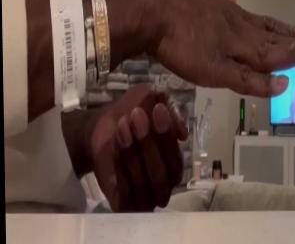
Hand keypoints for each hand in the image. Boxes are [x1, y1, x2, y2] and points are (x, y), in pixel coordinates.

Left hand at [89, 85, 187, 211]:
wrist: (100, 128)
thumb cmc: (132, 114)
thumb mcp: (154, 101)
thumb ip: (173, 113)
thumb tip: (183, 134)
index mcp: (174, 162)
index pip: (176, 156)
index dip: (168, 133)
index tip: (158, 109)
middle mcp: (164, 184)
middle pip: (162, 173)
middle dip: (149, 143)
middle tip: (136, 115)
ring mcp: (144, 197)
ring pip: (143, 182)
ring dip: (132, 153)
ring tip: (122, 126)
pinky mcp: (123, 205)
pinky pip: (124, 192)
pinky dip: (119, 169)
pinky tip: (115, 146)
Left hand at [105, 0, 294, 97]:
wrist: (151, 8)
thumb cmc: (180, 45)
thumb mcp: (213, 71)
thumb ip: (247, 78)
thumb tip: (283, 83)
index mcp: (242, 42)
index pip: (274, 51)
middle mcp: (238, 23)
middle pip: (269, 33)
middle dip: (291, 39)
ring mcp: (221, 8)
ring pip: (254, 18)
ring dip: (274, 24)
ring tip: (291, 26)